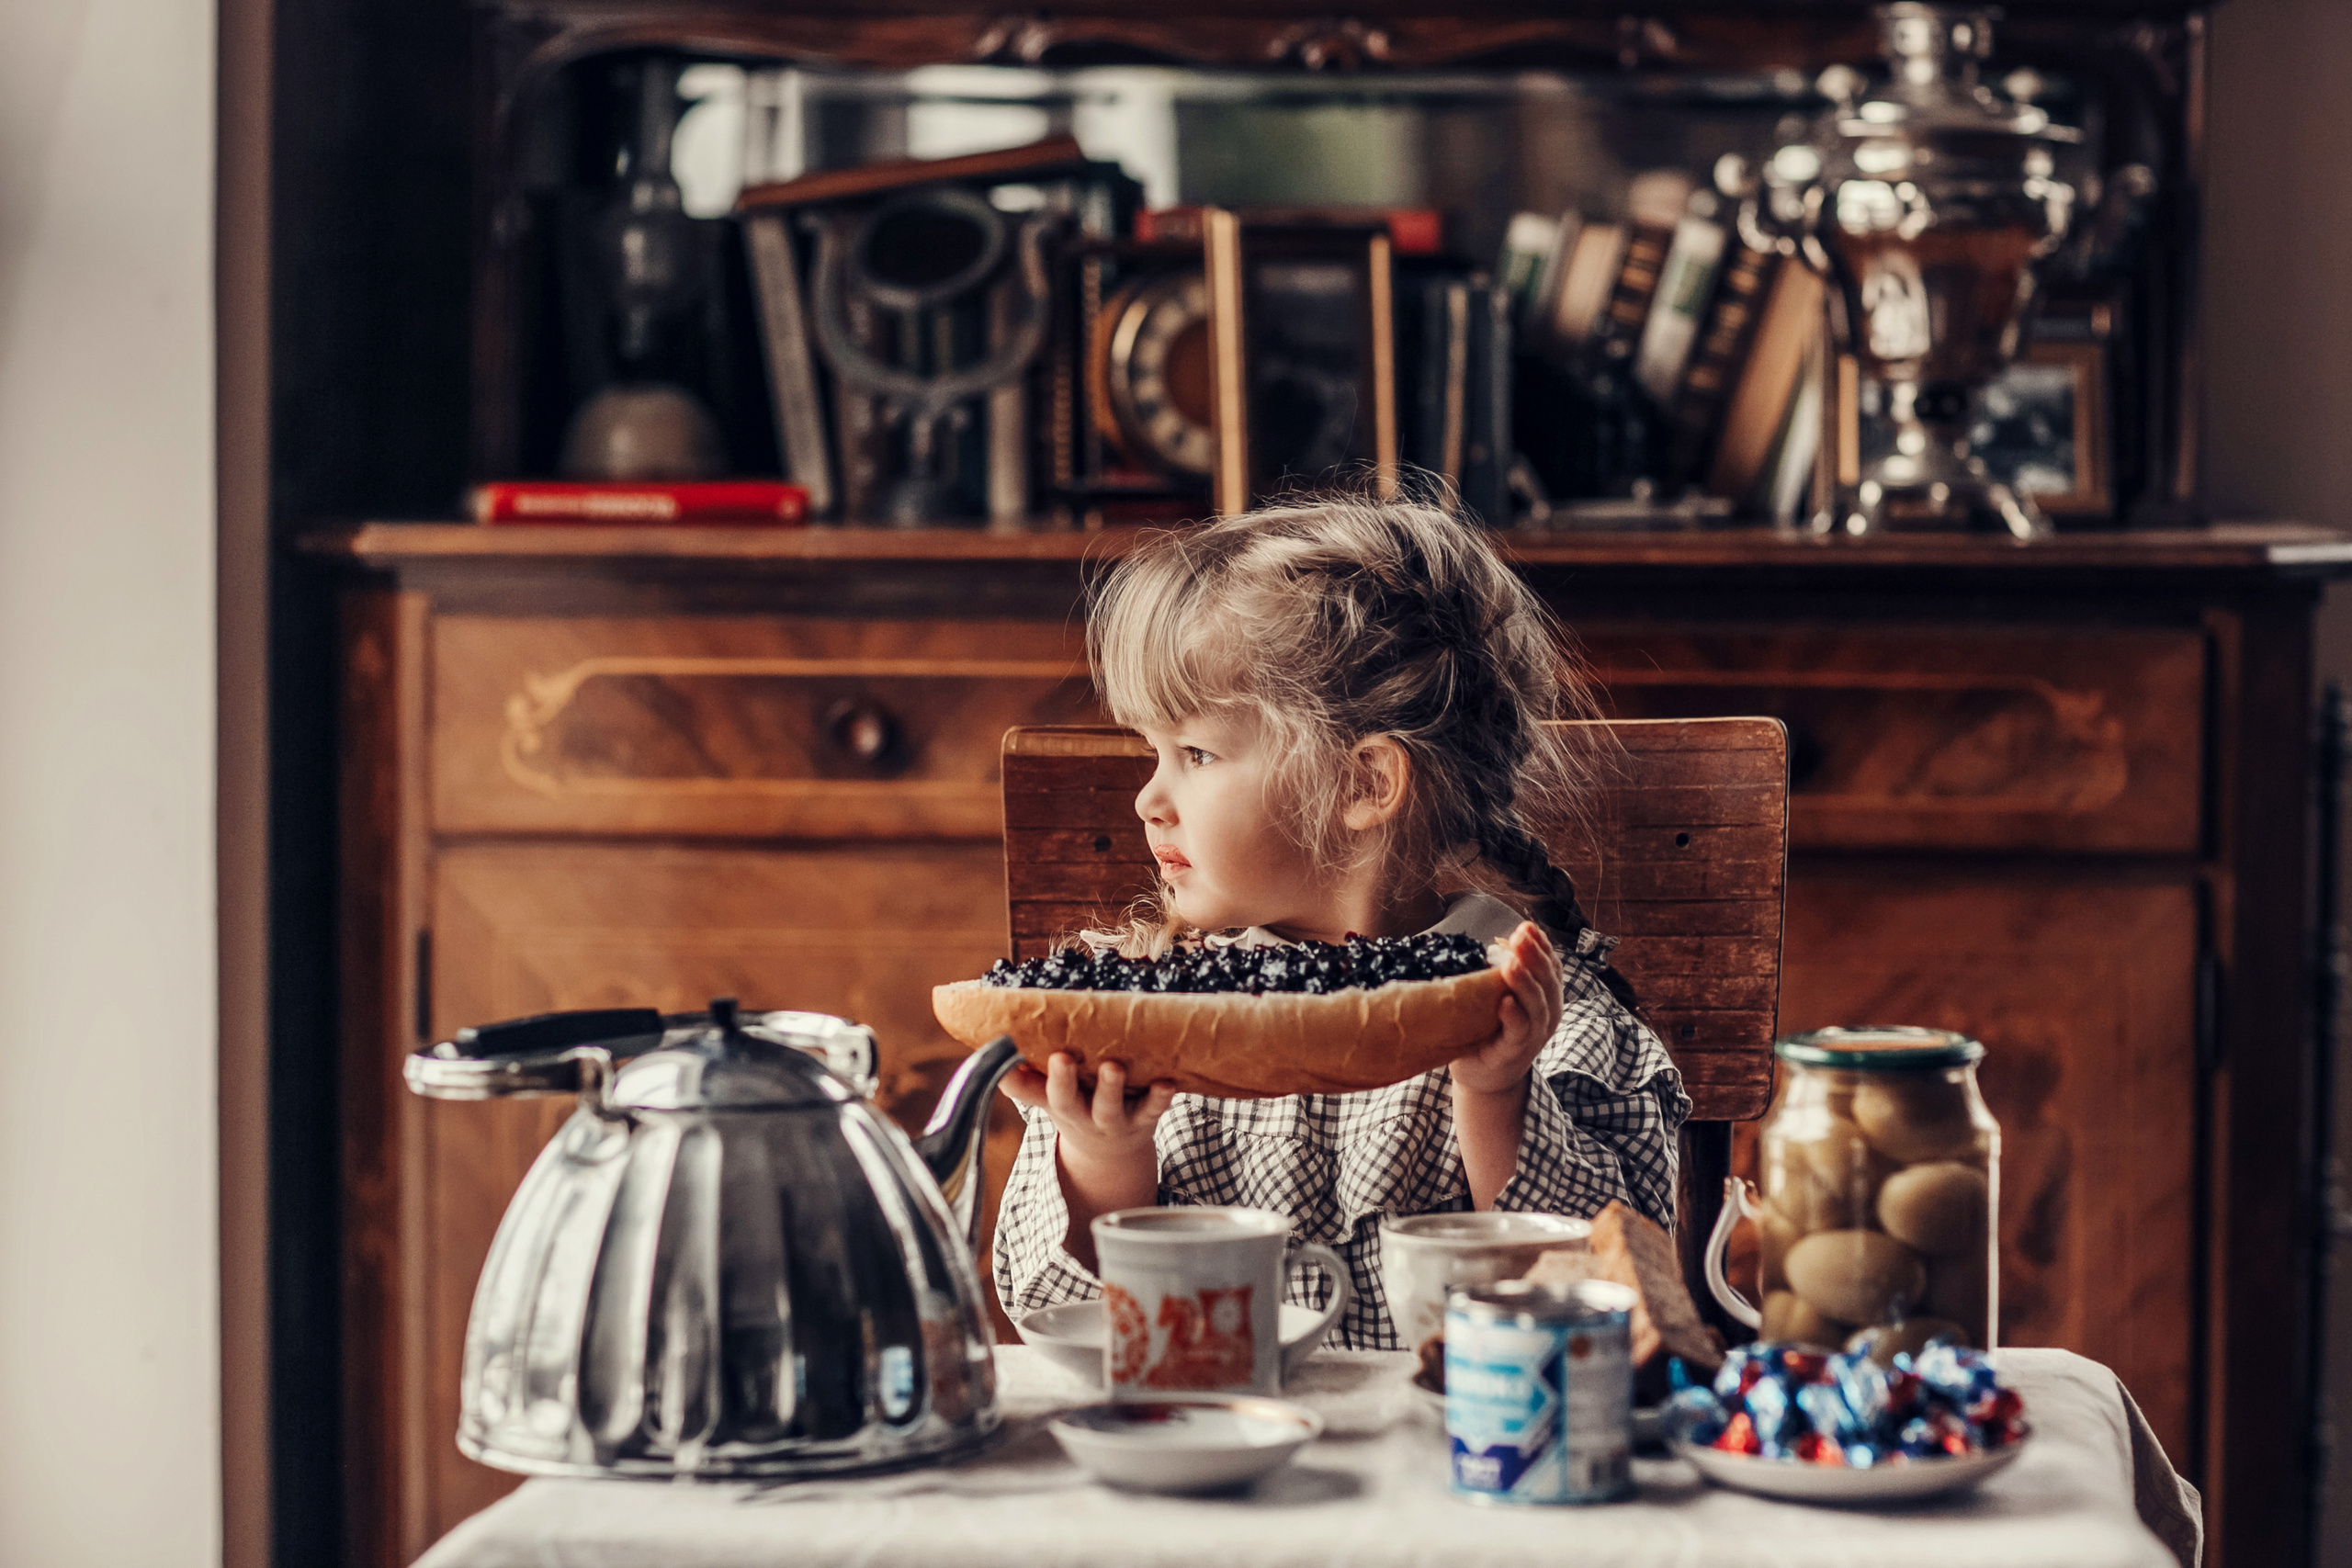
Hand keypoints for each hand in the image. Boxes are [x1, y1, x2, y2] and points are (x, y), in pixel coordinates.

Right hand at [999, 1052, 1176, 1205]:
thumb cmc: (1077, 1108)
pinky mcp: (1145, 1119)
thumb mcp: (1049, 1100)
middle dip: (1064, 1081)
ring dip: (1110, 1087)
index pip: (1042, 1093)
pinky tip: (1167, 1082)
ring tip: (1112, 1067)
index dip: (1031, 1080)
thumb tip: (994, 1051)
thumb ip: (1024, 1080)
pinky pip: (1153, 1110)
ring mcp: (1115, 1120)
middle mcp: (1084, 1116)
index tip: (1025, 1059)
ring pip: (1111, 1107)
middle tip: (1063, 1058)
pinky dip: (1160, 1097)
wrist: (1111, 1155)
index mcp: (1060, 1107)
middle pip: (1071, 1102)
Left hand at [1450, 922, 1562, 1097]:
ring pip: (1536, 1005)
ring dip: (1524, 982)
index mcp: (1547, 997)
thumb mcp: (1504, 995)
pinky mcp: (1513, 1053)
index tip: (1527, 926)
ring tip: (1510, 963)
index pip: (1551, 966)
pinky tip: (1504, 1002)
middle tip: (1519, 936)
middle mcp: (1547, 1015)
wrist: (1485, 1075)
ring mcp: (1533, 1035)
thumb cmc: (1492, 1028)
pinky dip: (1513, 1016)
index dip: (1542, 946)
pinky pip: (1518, 1032)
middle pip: (1547, 981)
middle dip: (1534, 956)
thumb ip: (1505, 972)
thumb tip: (1497, 940)